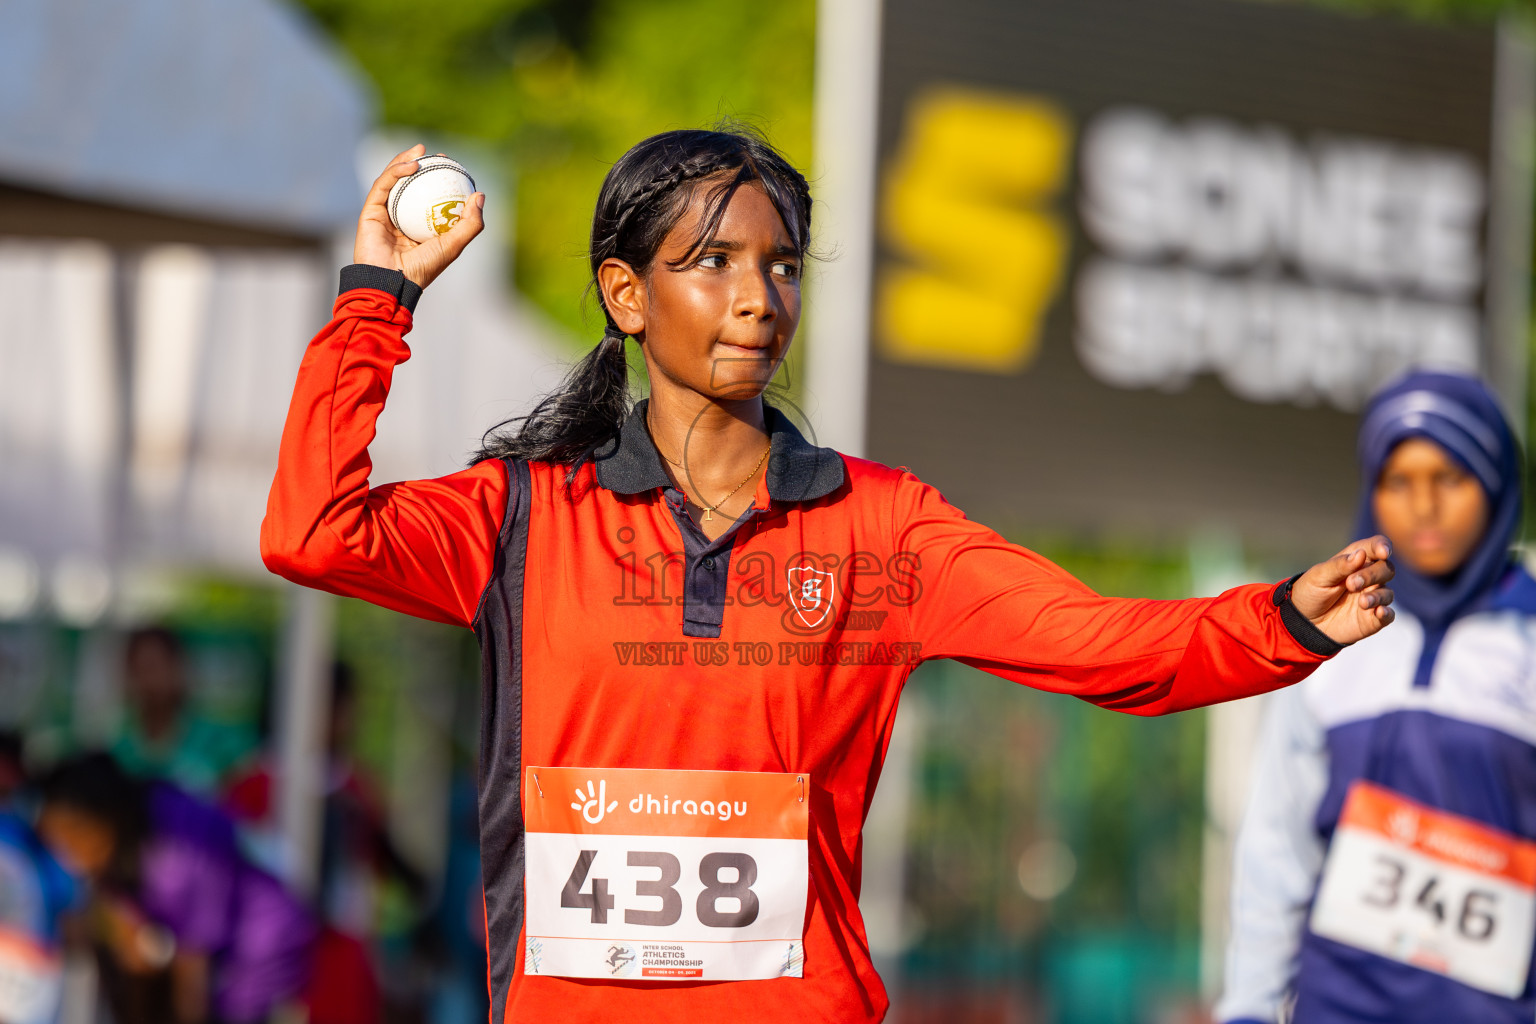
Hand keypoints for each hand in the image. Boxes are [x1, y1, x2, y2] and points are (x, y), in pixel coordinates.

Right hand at [354, 143, 484, 288]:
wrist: (392, 282)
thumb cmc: (423, 268)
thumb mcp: (453, 245)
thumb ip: (470, 223)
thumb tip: (480, 195)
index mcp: (419, 227)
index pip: (430, 196)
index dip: (441, 179)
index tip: (454, 166)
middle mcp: (401, 218)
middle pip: (410, 184)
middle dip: (422, 164)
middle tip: (437, 154)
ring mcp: (384, 214)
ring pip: (394, 180)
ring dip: (405, 161)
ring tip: (421, 150)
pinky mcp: (369, 211)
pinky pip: (383, 186)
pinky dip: (396, 172)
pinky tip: (412, 164)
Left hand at [1290, 536, 1395, 644]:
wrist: (1303, 620)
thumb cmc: (1311, 591)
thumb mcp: (1319, 576)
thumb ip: (1340, 565)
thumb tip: (1361, 554)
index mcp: (1356, 560)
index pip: (1376, 547)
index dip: (1382, 546)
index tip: (1383, 552)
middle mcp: (1369, 578)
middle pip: (1386, 569)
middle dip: (1372, 575)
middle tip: (1351, 584)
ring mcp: (1373, 597)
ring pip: (1387, 593)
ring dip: (1377, 596)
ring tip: (1362, 602)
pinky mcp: (1373, 618)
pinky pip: (1388, 615)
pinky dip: (1387, 613)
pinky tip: (1379, 612)